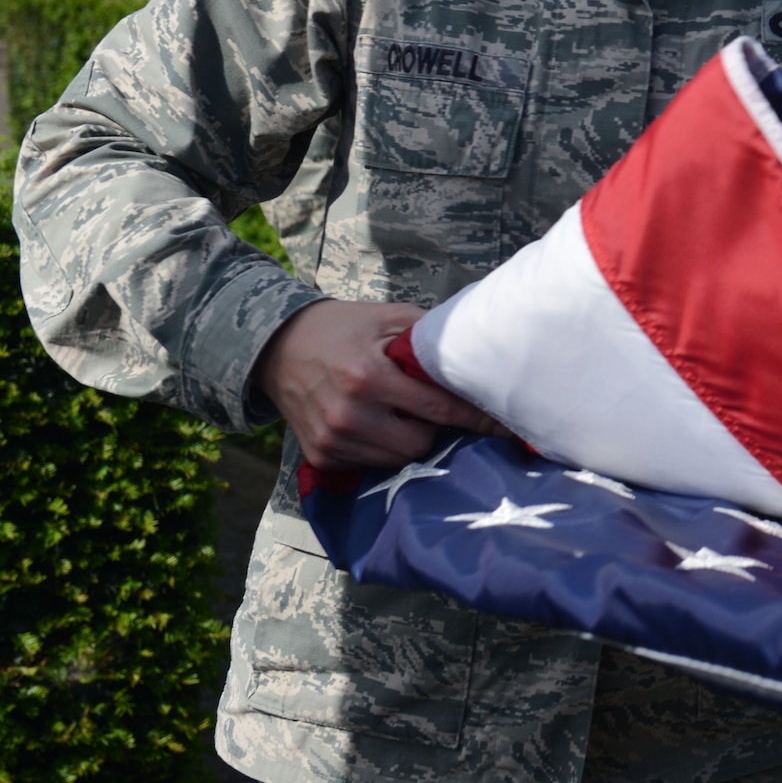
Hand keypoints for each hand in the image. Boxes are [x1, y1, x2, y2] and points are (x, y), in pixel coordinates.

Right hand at [254, 299, 497, 468]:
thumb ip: (429, 338)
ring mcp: (332, 441)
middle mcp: (349, 416)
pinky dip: (384, 449)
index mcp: (369, 377)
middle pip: (421, 444)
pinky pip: (371, 465)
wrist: (277, 347)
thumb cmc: (343, 328)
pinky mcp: (321, 456)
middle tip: (436, 408)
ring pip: (397, 460)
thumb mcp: (388, 317)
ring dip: (411, 440)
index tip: (504, 425)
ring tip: (406, 414)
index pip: (438, 408)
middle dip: (437, 429)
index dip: (475, 418)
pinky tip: (379, 423)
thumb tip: (476, 356)